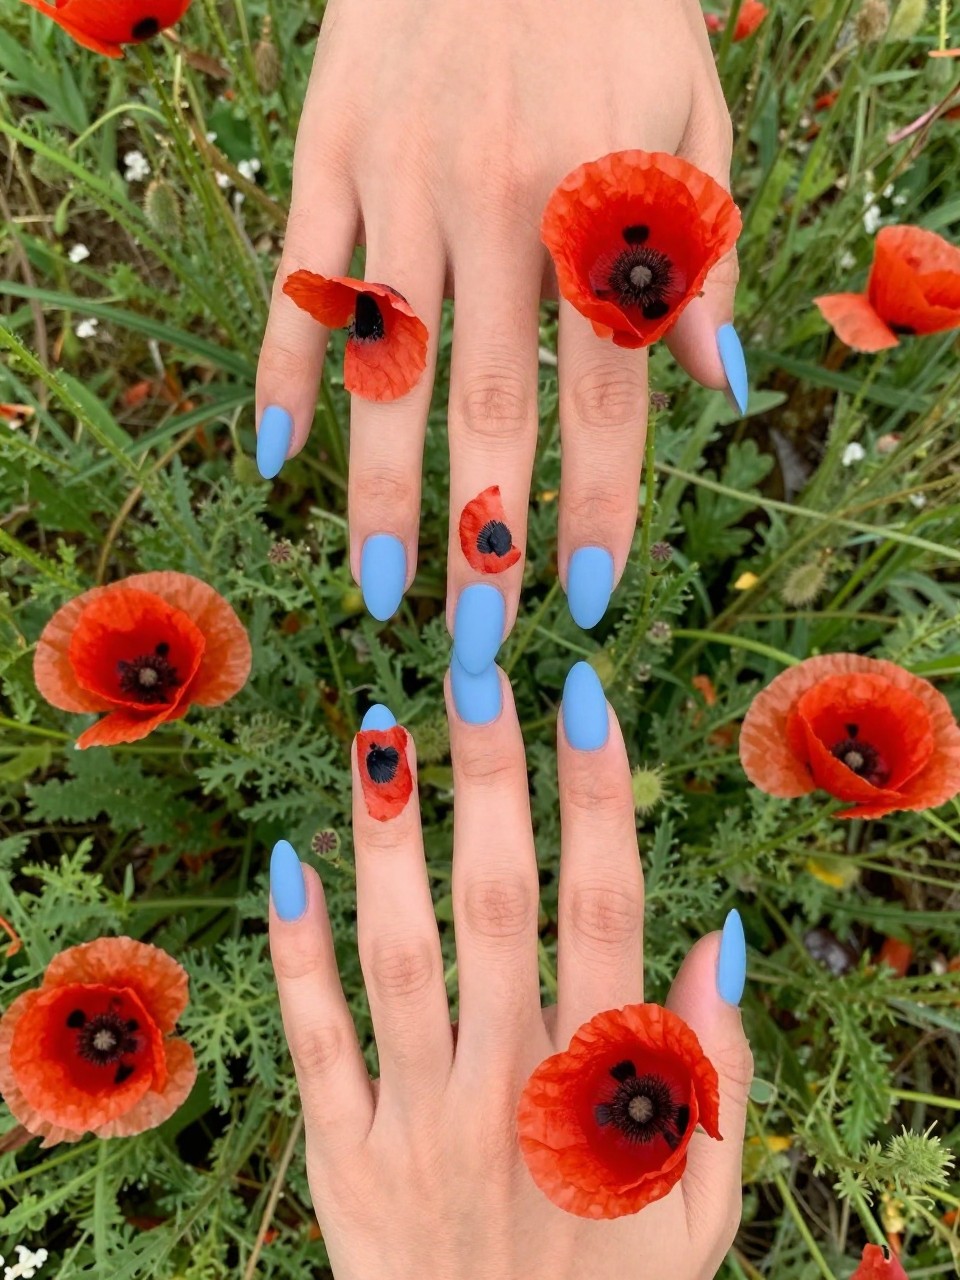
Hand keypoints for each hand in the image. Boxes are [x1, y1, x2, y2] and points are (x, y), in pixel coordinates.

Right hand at [255, 0, 743, 639]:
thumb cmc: (615, 10)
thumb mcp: (696, 115)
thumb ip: (705, 253)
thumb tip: (719, 387)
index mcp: (601, 202)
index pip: (606, 393)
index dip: (597, 504)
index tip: (585, 598)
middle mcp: (499, 202)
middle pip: (489, 405)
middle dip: (484, 535)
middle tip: (475, 643)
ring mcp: (402, 176)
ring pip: (384, 364)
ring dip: (379, 489)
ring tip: (377, 592)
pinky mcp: (329, 146)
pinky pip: (298, 276)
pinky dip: (280, 367)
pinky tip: (271, 457)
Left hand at [268, 667, 752, 1279]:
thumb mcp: (700, 1207)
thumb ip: (716, 1076)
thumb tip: (715, 936)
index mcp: (603, 1088)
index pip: (609, 906)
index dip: (597, 794)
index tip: (581, 695)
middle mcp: (509, 1086)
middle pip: (500, 904)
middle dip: (489, 779)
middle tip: (472, 669)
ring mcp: (417, 1121)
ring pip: (400, 954)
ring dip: (388, 839)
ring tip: (379, 731)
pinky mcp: (341, 1158)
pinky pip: (315, 1042)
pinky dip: (296, 953)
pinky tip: (288, 862)